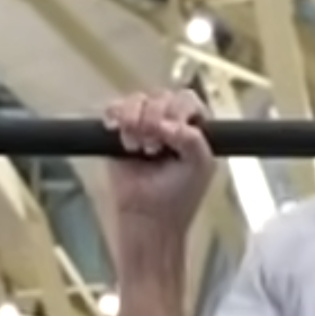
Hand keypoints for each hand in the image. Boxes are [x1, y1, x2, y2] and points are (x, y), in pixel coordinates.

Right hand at [101, 90, 214, 236]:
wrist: (149, 218)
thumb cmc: (178, 196)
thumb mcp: (200, 165)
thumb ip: (192, 138)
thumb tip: (166, 123)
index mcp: (193, 127)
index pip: (187, 100)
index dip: (178, 111)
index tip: (172, 133)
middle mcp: (169, 122)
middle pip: (161, 97)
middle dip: (155, 120)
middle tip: (153, 148)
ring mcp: (143, 125)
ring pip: (137, 100)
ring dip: (135, 121)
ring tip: (137, 147)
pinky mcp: (119, 132)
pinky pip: (114, 109)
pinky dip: (115, 118)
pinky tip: (122, 137)